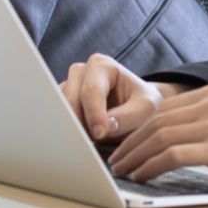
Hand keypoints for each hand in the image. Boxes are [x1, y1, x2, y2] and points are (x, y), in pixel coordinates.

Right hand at [60, 52, 185, 140]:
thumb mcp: (147, 108)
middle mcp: (80, 72)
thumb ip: (129, 116)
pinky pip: (60, 118)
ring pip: (62, 110)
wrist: (139, 109)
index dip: (94, 113)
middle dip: (82, 121)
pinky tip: (83, 139)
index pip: (91, 90)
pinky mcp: (63, 103)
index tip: (100, 134)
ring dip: (75, 127)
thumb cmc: (143, 103)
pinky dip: (70, 130)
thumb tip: (106, 127)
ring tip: (91, 141)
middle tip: (93, 141)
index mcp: (101, 65)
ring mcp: (69, 87)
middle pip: (71, 99)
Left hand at [106, 81, 207, 186]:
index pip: (164, 108)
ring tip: (123, 169)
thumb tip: (179, 135)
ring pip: (160, 136)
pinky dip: (151, 165)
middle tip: (115, 157)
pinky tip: (143, 175)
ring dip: (136, 155)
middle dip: (130, 141)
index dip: (138, 127)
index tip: (125, 142)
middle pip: (157, 120)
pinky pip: (173, 154)